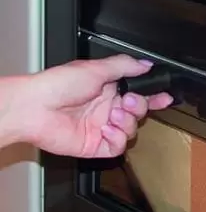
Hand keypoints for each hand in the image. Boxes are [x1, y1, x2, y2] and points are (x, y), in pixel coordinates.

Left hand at [13, 55, 172, 157]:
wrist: (34, 108)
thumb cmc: (56, 85)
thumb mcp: (95, 68)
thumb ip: (125, 66)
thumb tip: (146, 64)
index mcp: (108, 89)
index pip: (139, 93)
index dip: (154, 96)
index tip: (166, 96)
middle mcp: (106, 108)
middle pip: (139, 112)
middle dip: (140, 106)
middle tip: (127, 101)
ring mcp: (101, 127)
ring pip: (131, 130)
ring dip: (127, 122)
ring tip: (113, 114)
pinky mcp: (95, 145)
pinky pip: (119, 147)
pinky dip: (117, 138)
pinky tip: (107, 129)